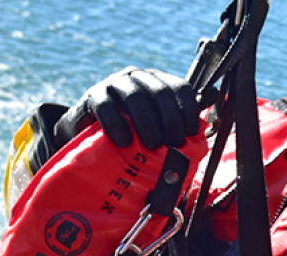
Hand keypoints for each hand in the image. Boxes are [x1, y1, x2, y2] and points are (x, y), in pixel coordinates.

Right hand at [53, 67, 199, 148]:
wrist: (89, 133)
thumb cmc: (129, 133)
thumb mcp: (153, 129)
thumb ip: (173, 132)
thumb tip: (197, 145)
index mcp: (157, 82)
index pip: (180, 87)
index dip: (188, 110)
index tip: (190, 133)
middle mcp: (138, 77)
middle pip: (160, 92)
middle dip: (170, 120)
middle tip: (172, 145)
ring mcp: (114, 83)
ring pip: (135, 96)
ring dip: (147, 123)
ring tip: (152, 146)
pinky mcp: (93, 95)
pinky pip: (106, 106)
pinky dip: (117, 125)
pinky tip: (124, 142)